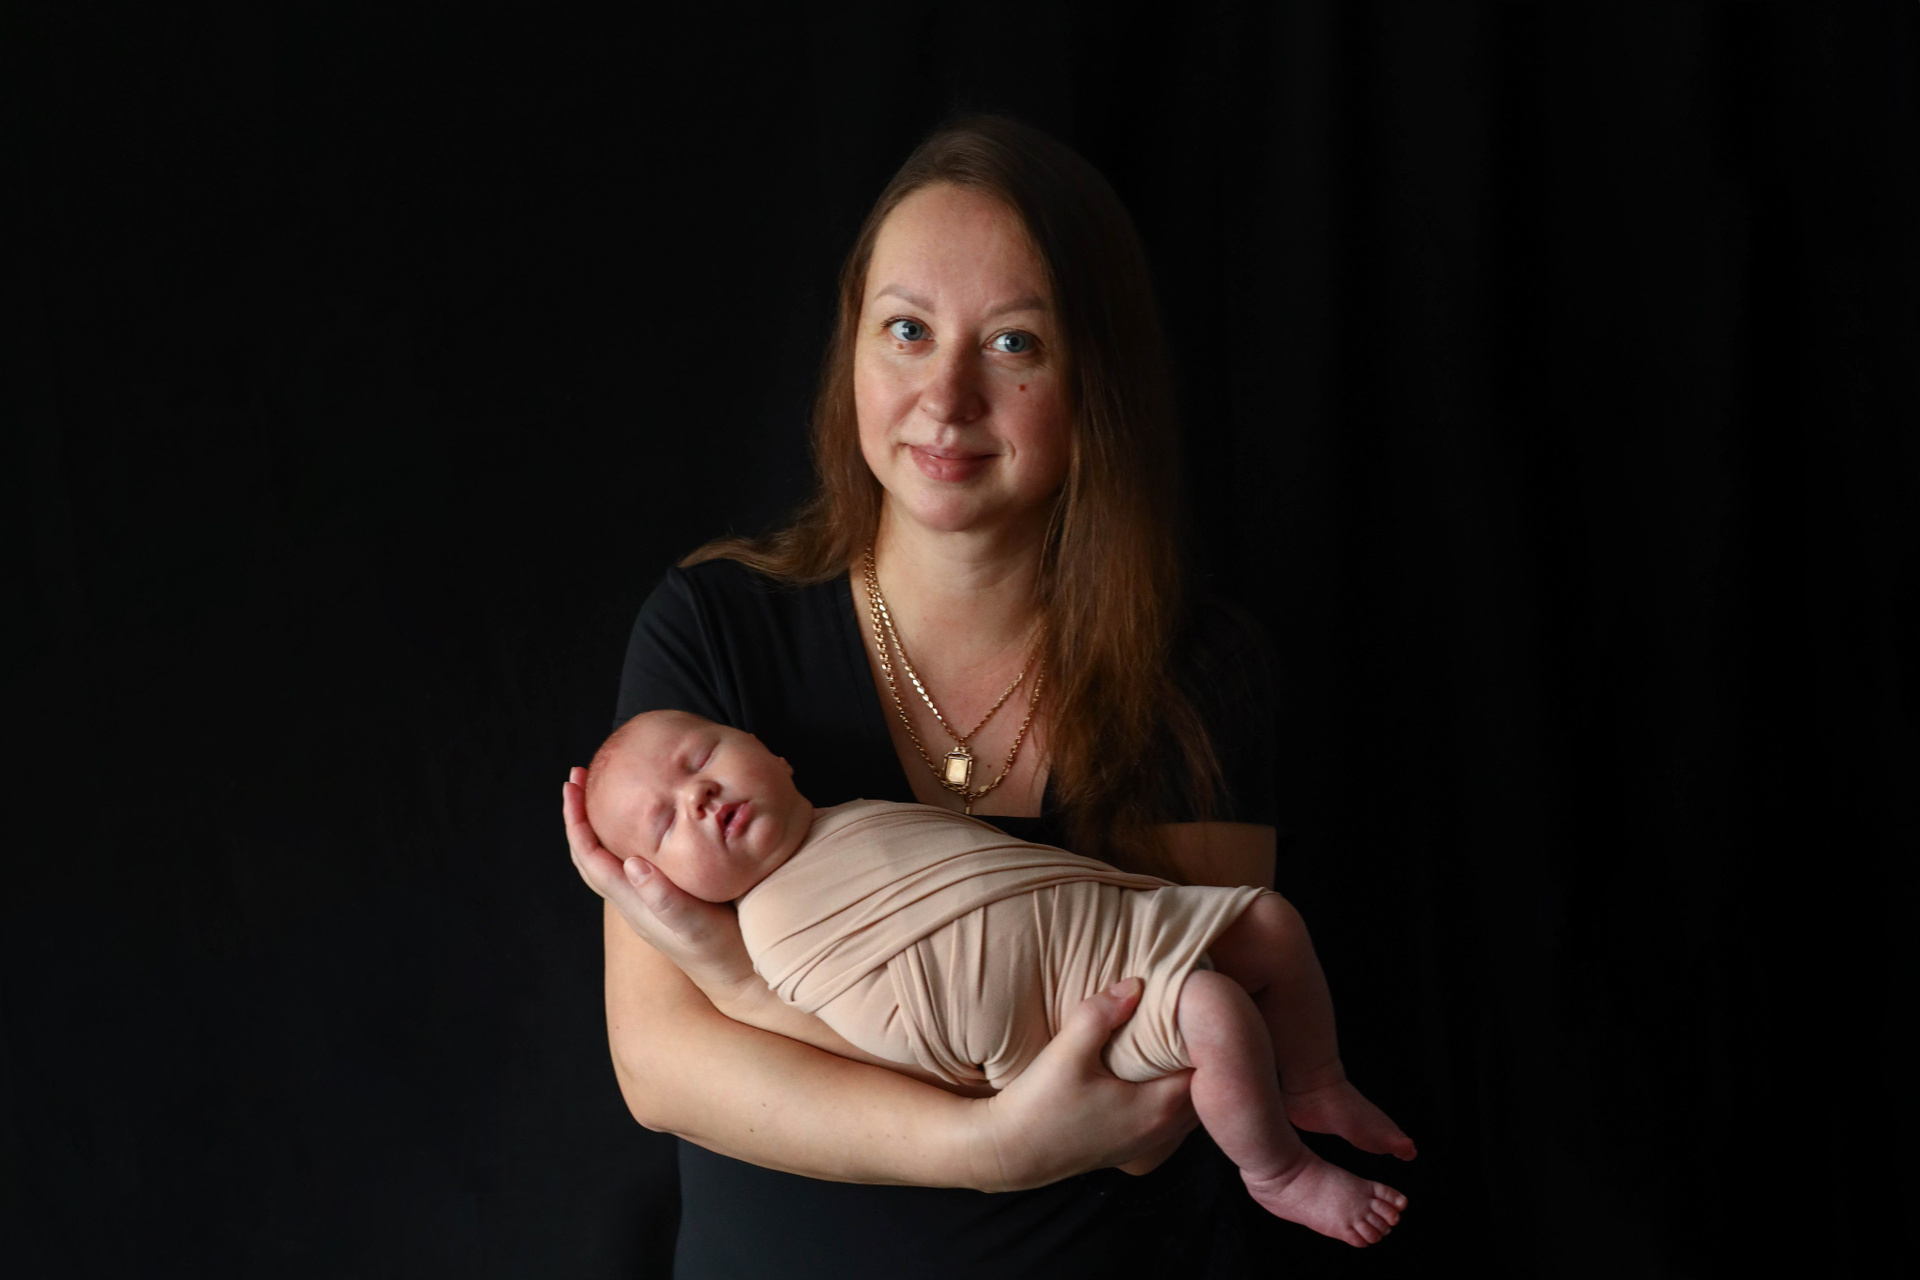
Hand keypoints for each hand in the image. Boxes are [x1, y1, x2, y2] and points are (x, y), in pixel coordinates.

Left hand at [563, 767, 759, 1001]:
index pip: (590, 856)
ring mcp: (649, 900)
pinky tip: (647, 822)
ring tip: (601, 794)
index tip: (572, 786)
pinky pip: (633, 860)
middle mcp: (634, 900)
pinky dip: (628, 834)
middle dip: (579, 816)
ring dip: (599, 824)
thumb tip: (631, 864)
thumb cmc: (720, 952)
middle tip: (578, 778)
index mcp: (633, 901)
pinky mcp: (668, 898)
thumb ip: (664, 898)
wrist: (741, 978)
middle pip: (591, 854)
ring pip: (609, 857)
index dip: (576, 821)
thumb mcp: (693, 925)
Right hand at [964, 978, 1198, 1191]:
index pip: (1208, 1068)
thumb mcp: (1067, 1053)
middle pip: (1205, 1088)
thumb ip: (1101, 1015)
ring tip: (1174, 1043)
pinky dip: (1175, 1095)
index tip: (1195, 1009)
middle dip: (1201, 1055)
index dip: (1206, 1037)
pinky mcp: (1134, 1149)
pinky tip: (1152, 1073)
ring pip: (1191, 1105)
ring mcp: (1150, 1144)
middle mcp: (1163, 1130)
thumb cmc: (1039, 1105)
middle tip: (1188, 1019)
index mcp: (1158, 1107)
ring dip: (1188, 1077)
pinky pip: (1174, 1118)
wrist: (1010, 1152)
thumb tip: (1136, 985)